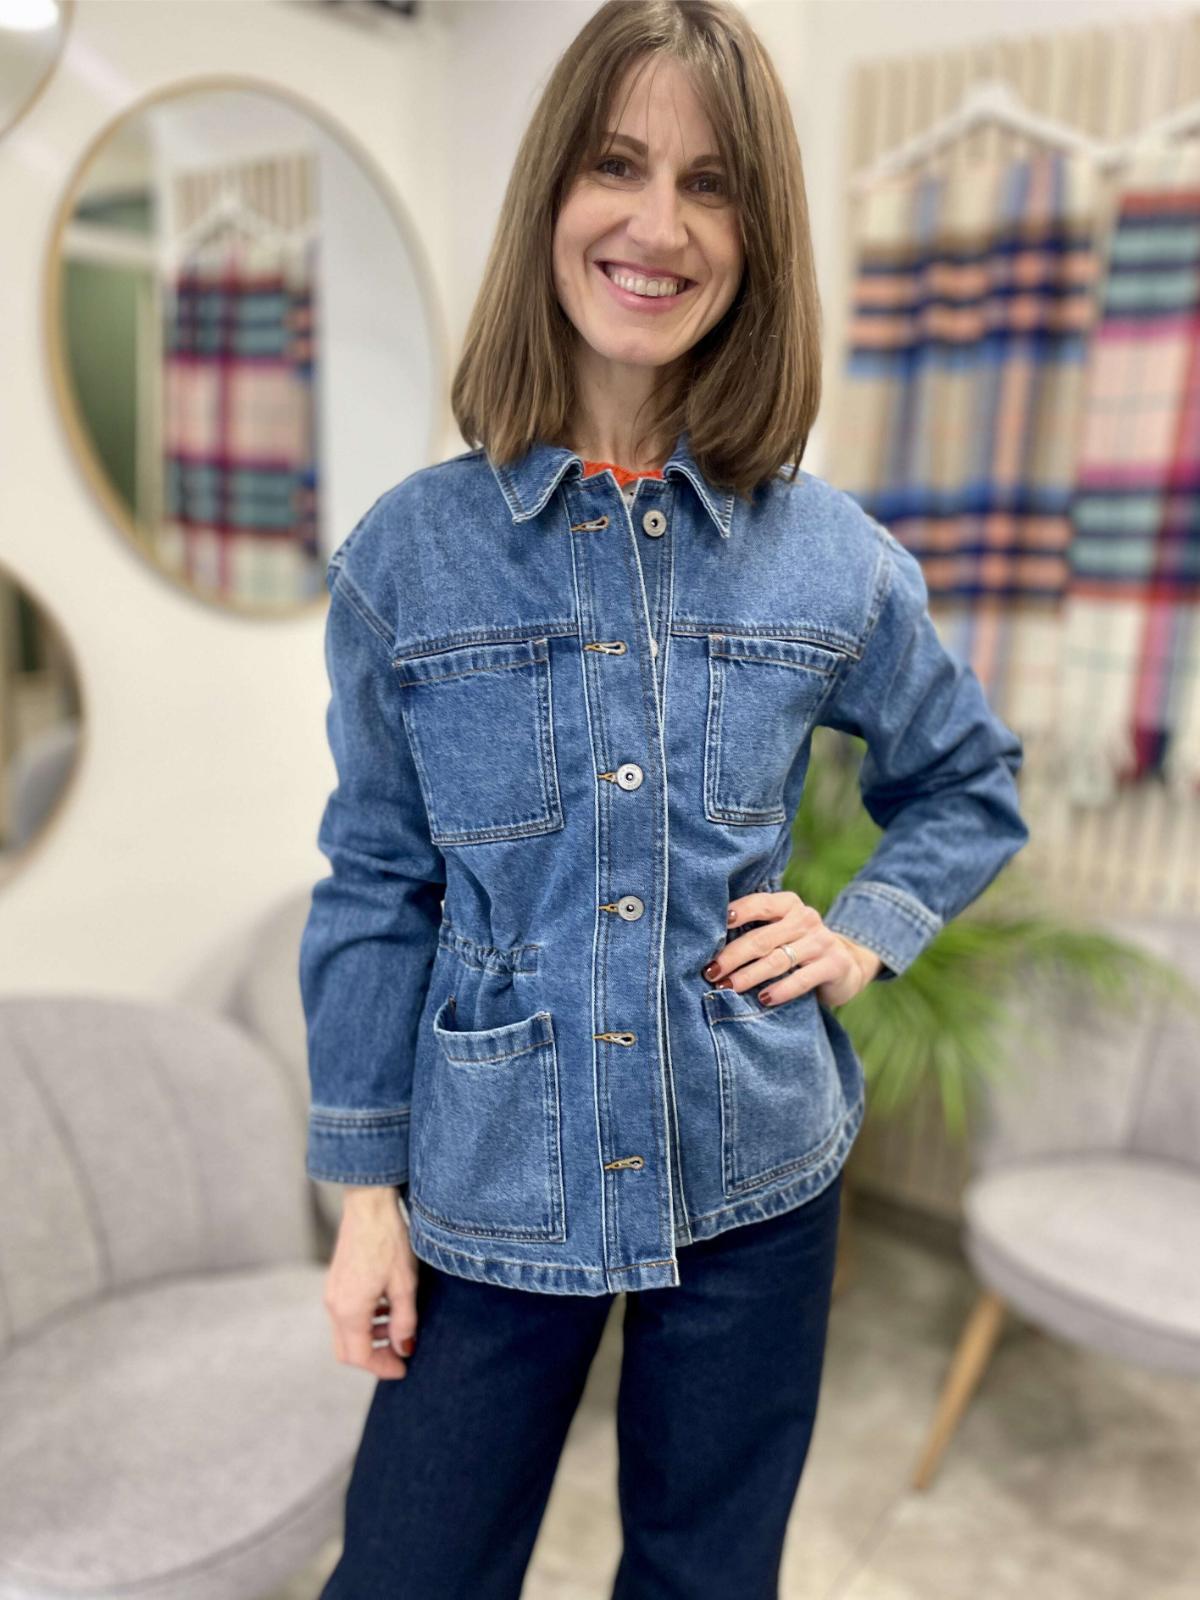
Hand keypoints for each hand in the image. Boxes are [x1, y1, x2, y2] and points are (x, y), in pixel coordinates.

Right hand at [323, 1185, 419, 1379]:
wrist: (369, 1204)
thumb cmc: (388, 1240)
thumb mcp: (404, 1284)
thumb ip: (404, 1321)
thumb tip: (404, 1349)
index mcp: (349, 1310)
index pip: (360, 1356)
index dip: (382, 1367)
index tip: (404, 1368)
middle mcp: (334, 1305)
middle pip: (347, 1350)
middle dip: (373, 1357)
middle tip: (399, 1353)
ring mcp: (332, 1292)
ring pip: (345, 1332)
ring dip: (370, 1337)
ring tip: (397, 1326)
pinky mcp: (336, 1282)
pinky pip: (345, 1314)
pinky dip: (363, 1321)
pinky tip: (385, 1307)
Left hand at [701, 890, 883, 1009]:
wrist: (846, 964)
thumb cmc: (798, 947)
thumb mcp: (782, 931)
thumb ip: (757, 930)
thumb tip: (709, 943)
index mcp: (789, 904)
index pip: (759, 904)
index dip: (737, 913)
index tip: (714, 926)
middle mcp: (806, 919)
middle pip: (762, 938)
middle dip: (733, 956)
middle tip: (711, 971)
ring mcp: (822, 942)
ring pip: (777, 960)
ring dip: (749, 976)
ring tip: (728, 987)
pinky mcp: (834, 965)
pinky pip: (801, 979)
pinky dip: (780, 990)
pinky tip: (763, 999)